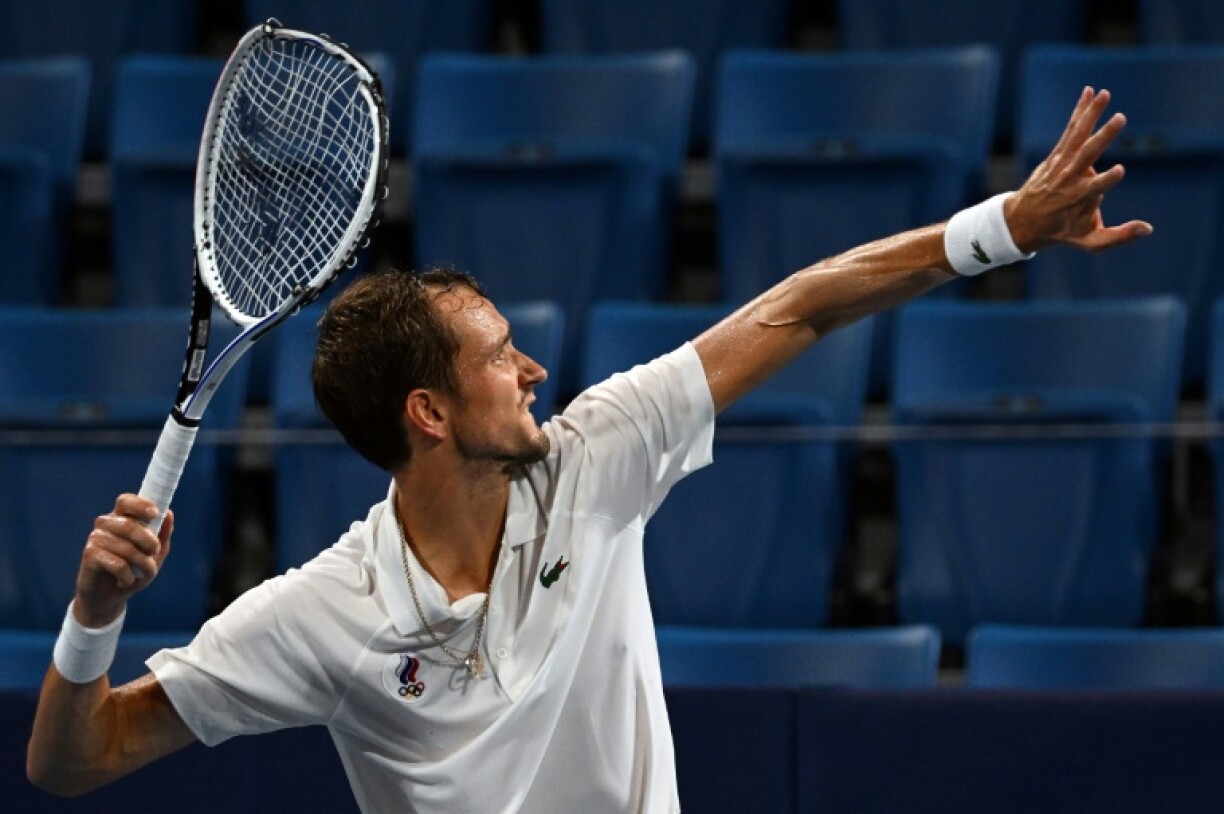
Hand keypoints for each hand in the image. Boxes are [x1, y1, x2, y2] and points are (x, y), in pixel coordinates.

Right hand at [73, 494, 172, 627]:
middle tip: (154, 553)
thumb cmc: (133, 572)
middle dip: (148, 541)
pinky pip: (117, 564)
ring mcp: (95, 539)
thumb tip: (169, 513)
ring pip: (125, 547)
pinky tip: (125, 581)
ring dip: (143, 564)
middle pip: (128, 525)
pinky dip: (127, 576)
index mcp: (121, 518)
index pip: (125, 501)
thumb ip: (162, 535)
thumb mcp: (154, 555)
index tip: (155, 514)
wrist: (109, 598)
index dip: (140, 505)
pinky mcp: (88, 556)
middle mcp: (105, 525)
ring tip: (145, 573)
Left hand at [1005, 87, 1153, 253]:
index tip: (1119, 170)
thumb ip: (1117, 236)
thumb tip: (1148, 228)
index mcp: (1078, 200)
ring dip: (1091, 115)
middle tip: (1120, 119)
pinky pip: (1069, 131)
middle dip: (1103, 138)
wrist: (1021, 222)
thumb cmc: (1061, 232)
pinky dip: (1079, 112)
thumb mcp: (1088, 242)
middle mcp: (1069, 180)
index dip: (1105, 181)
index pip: (1095, 189)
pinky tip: (1089, 92)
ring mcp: (1061, 165)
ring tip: (1105, 94)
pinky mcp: (1057, 155)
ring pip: (1077, 137)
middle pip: (1087, 156)